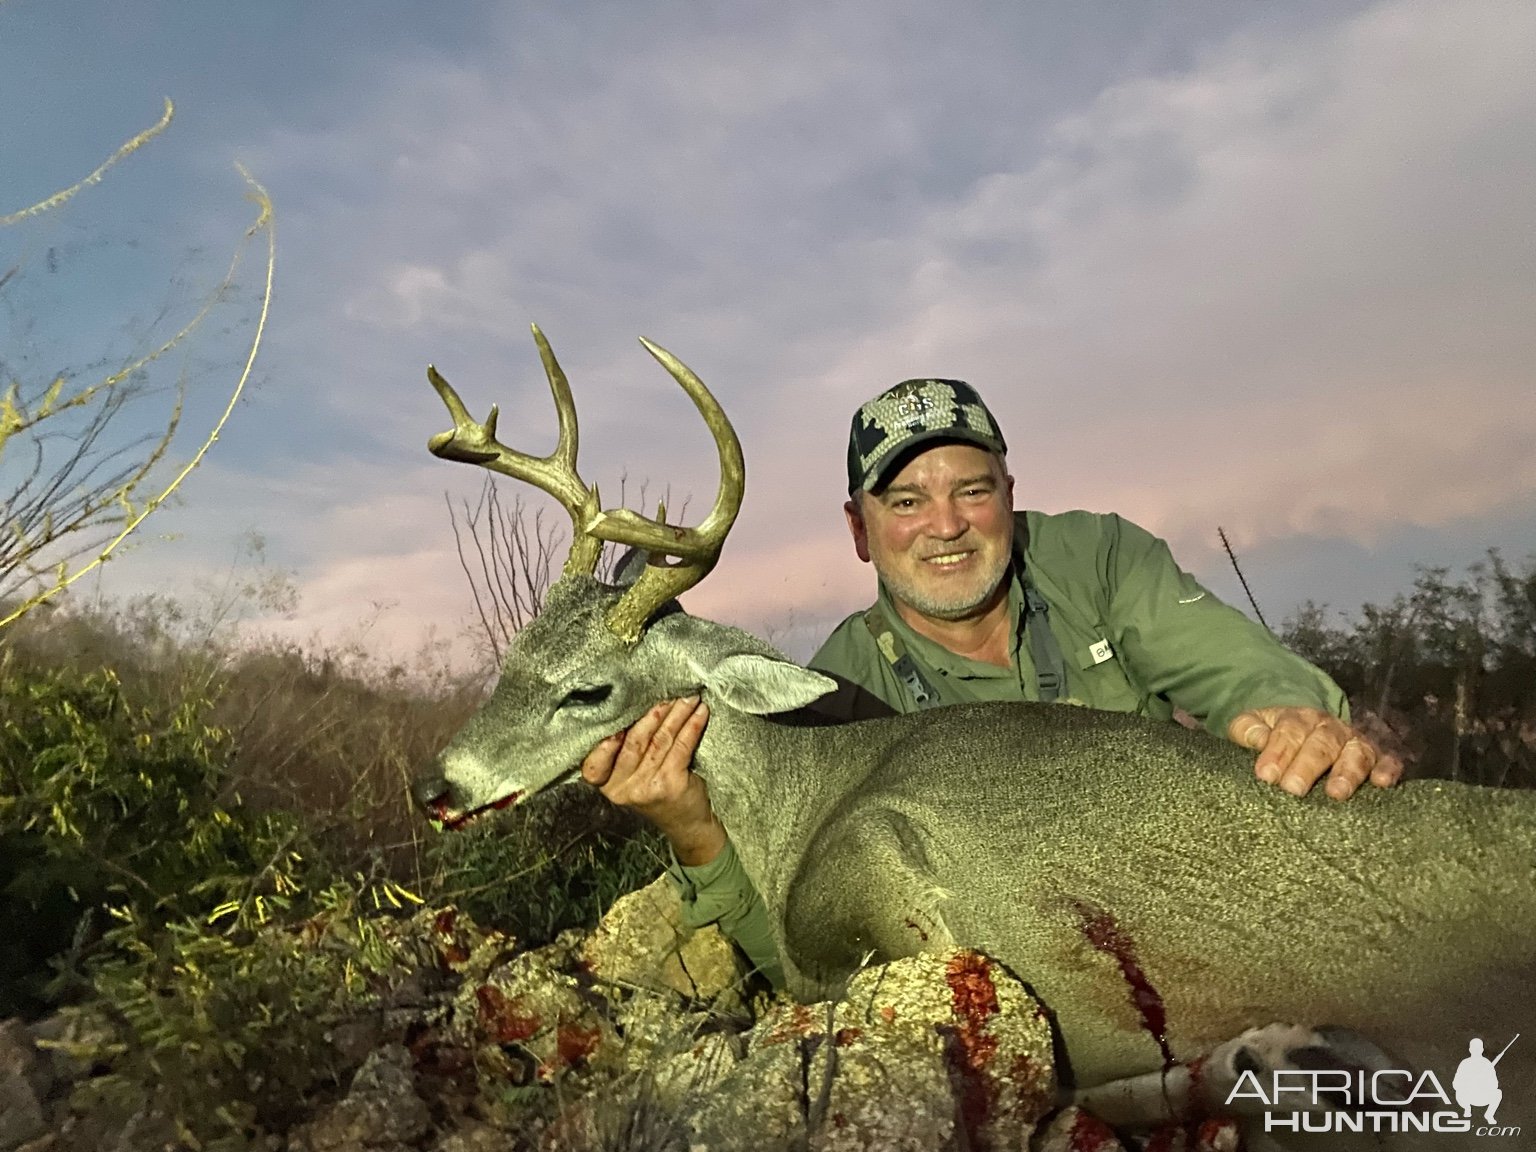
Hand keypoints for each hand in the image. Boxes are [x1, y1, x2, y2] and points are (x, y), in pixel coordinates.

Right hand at [579, 696, 723, 864]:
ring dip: (676, 713)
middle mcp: (622, 788)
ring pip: (660, 739)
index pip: (596, 762)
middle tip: (666, 691)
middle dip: (653, 712)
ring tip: (687, 696)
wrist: (686, 823)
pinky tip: (700, 712)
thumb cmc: (657, 790)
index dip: (605, 740)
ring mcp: (646, 787)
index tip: (617, 715)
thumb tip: (635, 705)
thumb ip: (626, 751)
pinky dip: (692, 725)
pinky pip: (681, 746)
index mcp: (606, 783)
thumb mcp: (633, 776)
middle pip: (634, 740)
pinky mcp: (670, 784)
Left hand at [1228, 706, 1403, 799]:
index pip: (1289, 731)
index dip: (1278, 752)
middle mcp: (1330, 728)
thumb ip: (1247, 729)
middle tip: (1293, 789)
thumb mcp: (1253, 725)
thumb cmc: (1273, 733)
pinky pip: (1388, 760)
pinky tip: (1382, 783)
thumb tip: (1254, 738)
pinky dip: (1387, 769)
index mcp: (1298, 718)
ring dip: (1348, 772)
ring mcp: (1354, 742)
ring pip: (1356, 752)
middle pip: (1321, 744)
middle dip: (1307, 766)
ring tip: (1336, 793)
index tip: (1266, 775)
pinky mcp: (1376, 757)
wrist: (1302, 727)